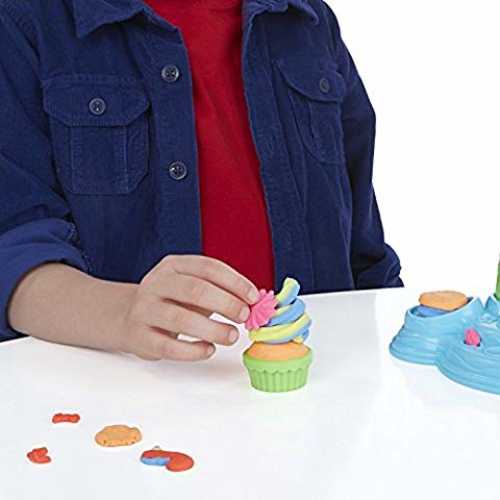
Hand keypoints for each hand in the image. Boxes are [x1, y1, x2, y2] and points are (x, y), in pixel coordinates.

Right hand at [116, 255, 259, 361]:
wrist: (127, 317)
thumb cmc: (172, 301)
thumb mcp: (191, 287)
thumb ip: (219, 291)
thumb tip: (254, 303)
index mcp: (173, 266)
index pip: (208, 268)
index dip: (234, 282)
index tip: (253, 297)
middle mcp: (157, 284)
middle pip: (195, 290)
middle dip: (225, 303)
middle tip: (245, 316)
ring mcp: (144, 310)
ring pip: (181, 319)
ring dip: (212, 329)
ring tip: (232, 336)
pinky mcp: (140, 336)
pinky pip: (169, 346)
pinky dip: (193, 350)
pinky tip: (209, 349)